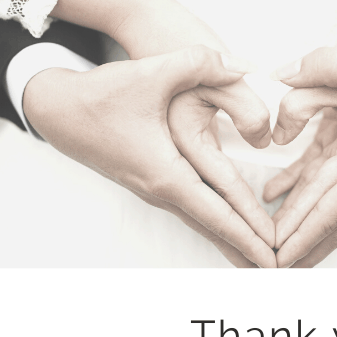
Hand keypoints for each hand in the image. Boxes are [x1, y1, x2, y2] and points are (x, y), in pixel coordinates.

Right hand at [23, 46, 277, 267]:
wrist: (57, 109)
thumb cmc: (101, 95)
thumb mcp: (153, 72)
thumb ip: (200, 63)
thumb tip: (241, 67)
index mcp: (166, 173)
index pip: (218, 212)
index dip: (249, 234)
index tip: (274, 256)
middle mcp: (162, 190)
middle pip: (213, 229)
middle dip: (247, 251)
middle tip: (279, 272)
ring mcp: (155, 191)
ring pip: (202, 223)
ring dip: (232, 242)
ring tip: (258, 261)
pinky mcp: (152, 183)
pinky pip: (192, 211)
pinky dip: (215, 225)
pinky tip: (228, 231)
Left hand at [263, 45, 336, 266]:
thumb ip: (322, 65)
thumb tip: (282, 75)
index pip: (330, 212)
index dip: (299, 236)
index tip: (276, 259)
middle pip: (335, 227)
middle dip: (302, 249)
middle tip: (271, 269)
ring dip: (315, 239)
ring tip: (289, 258)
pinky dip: (332, 217)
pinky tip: (313, 223)